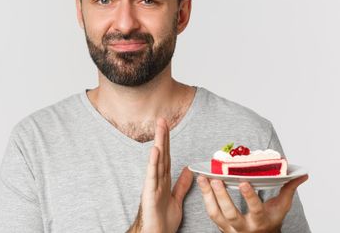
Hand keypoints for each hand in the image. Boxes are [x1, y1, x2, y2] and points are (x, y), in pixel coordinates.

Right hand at [128, 117, 193, 232]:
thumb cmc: (162, 221)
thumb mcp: (176, 199)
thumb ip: (181, 185)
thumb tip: (188, 170)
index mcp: (164, 180)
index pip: (167, 156)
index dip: (168, 141)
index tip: (168, 126)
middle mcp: (157, 180)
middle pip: (162, 154)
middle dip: (162, 136)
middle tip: (162, 119)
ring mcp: (152, 185)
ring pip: (157, 160)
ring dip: (159, 143)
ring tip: (160, 128)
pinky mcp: (150, 193)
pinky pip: (152, 175)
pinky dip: (153, 162)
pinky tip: (155, 150)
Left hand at [197, 174, 307, 232]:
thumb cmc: (270, 220)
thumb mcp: (281, 207)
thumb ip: (289, 189)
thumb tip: (302, 174)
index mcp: (261, 222)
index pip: (256, 210)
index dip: (249, 197)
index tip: (244, 182)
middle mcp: (244, 227)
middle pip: (230, 214)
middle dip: (222, 197)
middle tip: (216, 179)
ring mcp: (230, 229)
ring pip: (216, 214)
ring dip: (208, 196)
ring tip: (203, 178)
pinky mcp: (220, 226)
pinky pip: (211, 213)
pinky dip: (205, 198)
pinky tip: (202, 184)